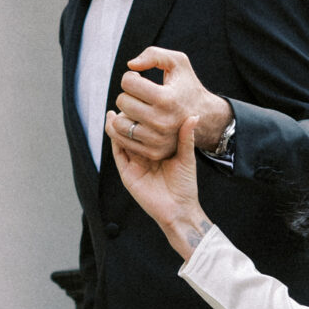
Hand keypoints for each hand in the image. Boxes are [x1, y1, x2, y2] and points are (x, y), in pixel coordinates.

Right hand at [108, 112, 208, 256]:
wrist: (179, 209)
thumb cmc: (185, 185)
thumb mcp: (187, 157)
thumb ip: (186, 137)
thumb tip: (194, 115)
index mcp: (157, 149)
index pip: (145, 129)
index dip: (142, 115)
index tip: (141, 99)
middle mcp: (144, 155)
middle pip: (131, 132)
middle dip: (127, 117)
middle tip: (126, 102)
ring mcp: (134, 163)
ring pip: (121, 140)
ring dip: (117, 126)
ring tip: (116, 111)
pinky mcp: (127, 173)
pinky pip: (118, 154)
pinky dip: (114, 140)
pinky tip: (113, 126)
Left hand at [114, 47, 230, 160]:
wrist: (205, 116)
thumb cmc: (186, 86)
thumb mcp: (178, 62)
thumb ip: (153, 54)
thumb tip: (131, 65)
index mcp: (166, 98)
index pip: (128, 83)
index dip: (130, 77)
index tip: (139, 80)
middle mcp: (162, 121)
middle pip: (122, 102)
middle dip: (127, 95)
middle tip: (139, 95)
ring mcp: (158, 139)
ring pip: (119, 123)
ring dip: (124, 113)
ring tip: (136, 108)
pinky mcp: (154, 151)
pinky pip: (123, 140)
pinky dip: (125, 129)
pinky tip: (135, 121)